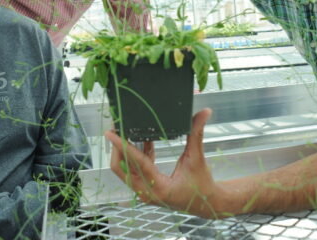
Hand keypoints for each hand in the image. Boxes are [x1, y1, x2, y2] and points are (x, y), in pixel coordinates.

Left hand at [104, 108, 228, 217]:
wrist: (206, 204)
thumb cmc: (202, 184)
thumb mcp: (197, 159)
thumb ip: (196, 134)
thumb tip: (204, 112)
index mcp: (158, 187)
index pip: (135, 162)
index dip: (122, 145)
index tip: (110, 133)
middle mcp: (147, 192)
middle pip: (121, 167)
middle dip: (117, 147)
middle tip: (117, 128)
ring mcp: (144, 192)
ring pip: (124, 169)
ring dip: (124, 150)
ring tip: (125, 131)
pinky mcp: (145, 188)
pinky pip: (133, 170)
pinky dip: (135, 155)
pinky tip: (144, 141)